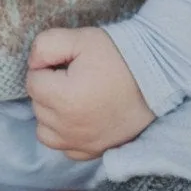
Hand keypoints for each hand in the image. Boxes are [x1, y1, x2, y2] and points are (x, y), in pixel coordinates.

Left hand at [26, 25, 155, 160]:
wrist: (157, 77)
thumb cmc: (119, 56)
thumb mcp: (81, 38)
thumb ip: (45, 45)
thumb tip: (33, 64)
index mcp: (63, 98)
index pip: (33, 81)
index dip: (47, 67)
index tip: (69, 64)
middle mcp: (69, 127)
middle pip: (38, 105)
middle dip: (50, 89)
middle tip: (76, 77)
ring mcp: (82, 143)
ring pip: (45, 130)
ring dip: (52, 114)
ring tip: (75, 97)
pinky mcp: (94, 152)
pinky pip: (65, 148)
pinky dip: (66, 134)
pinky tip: (81, 117)